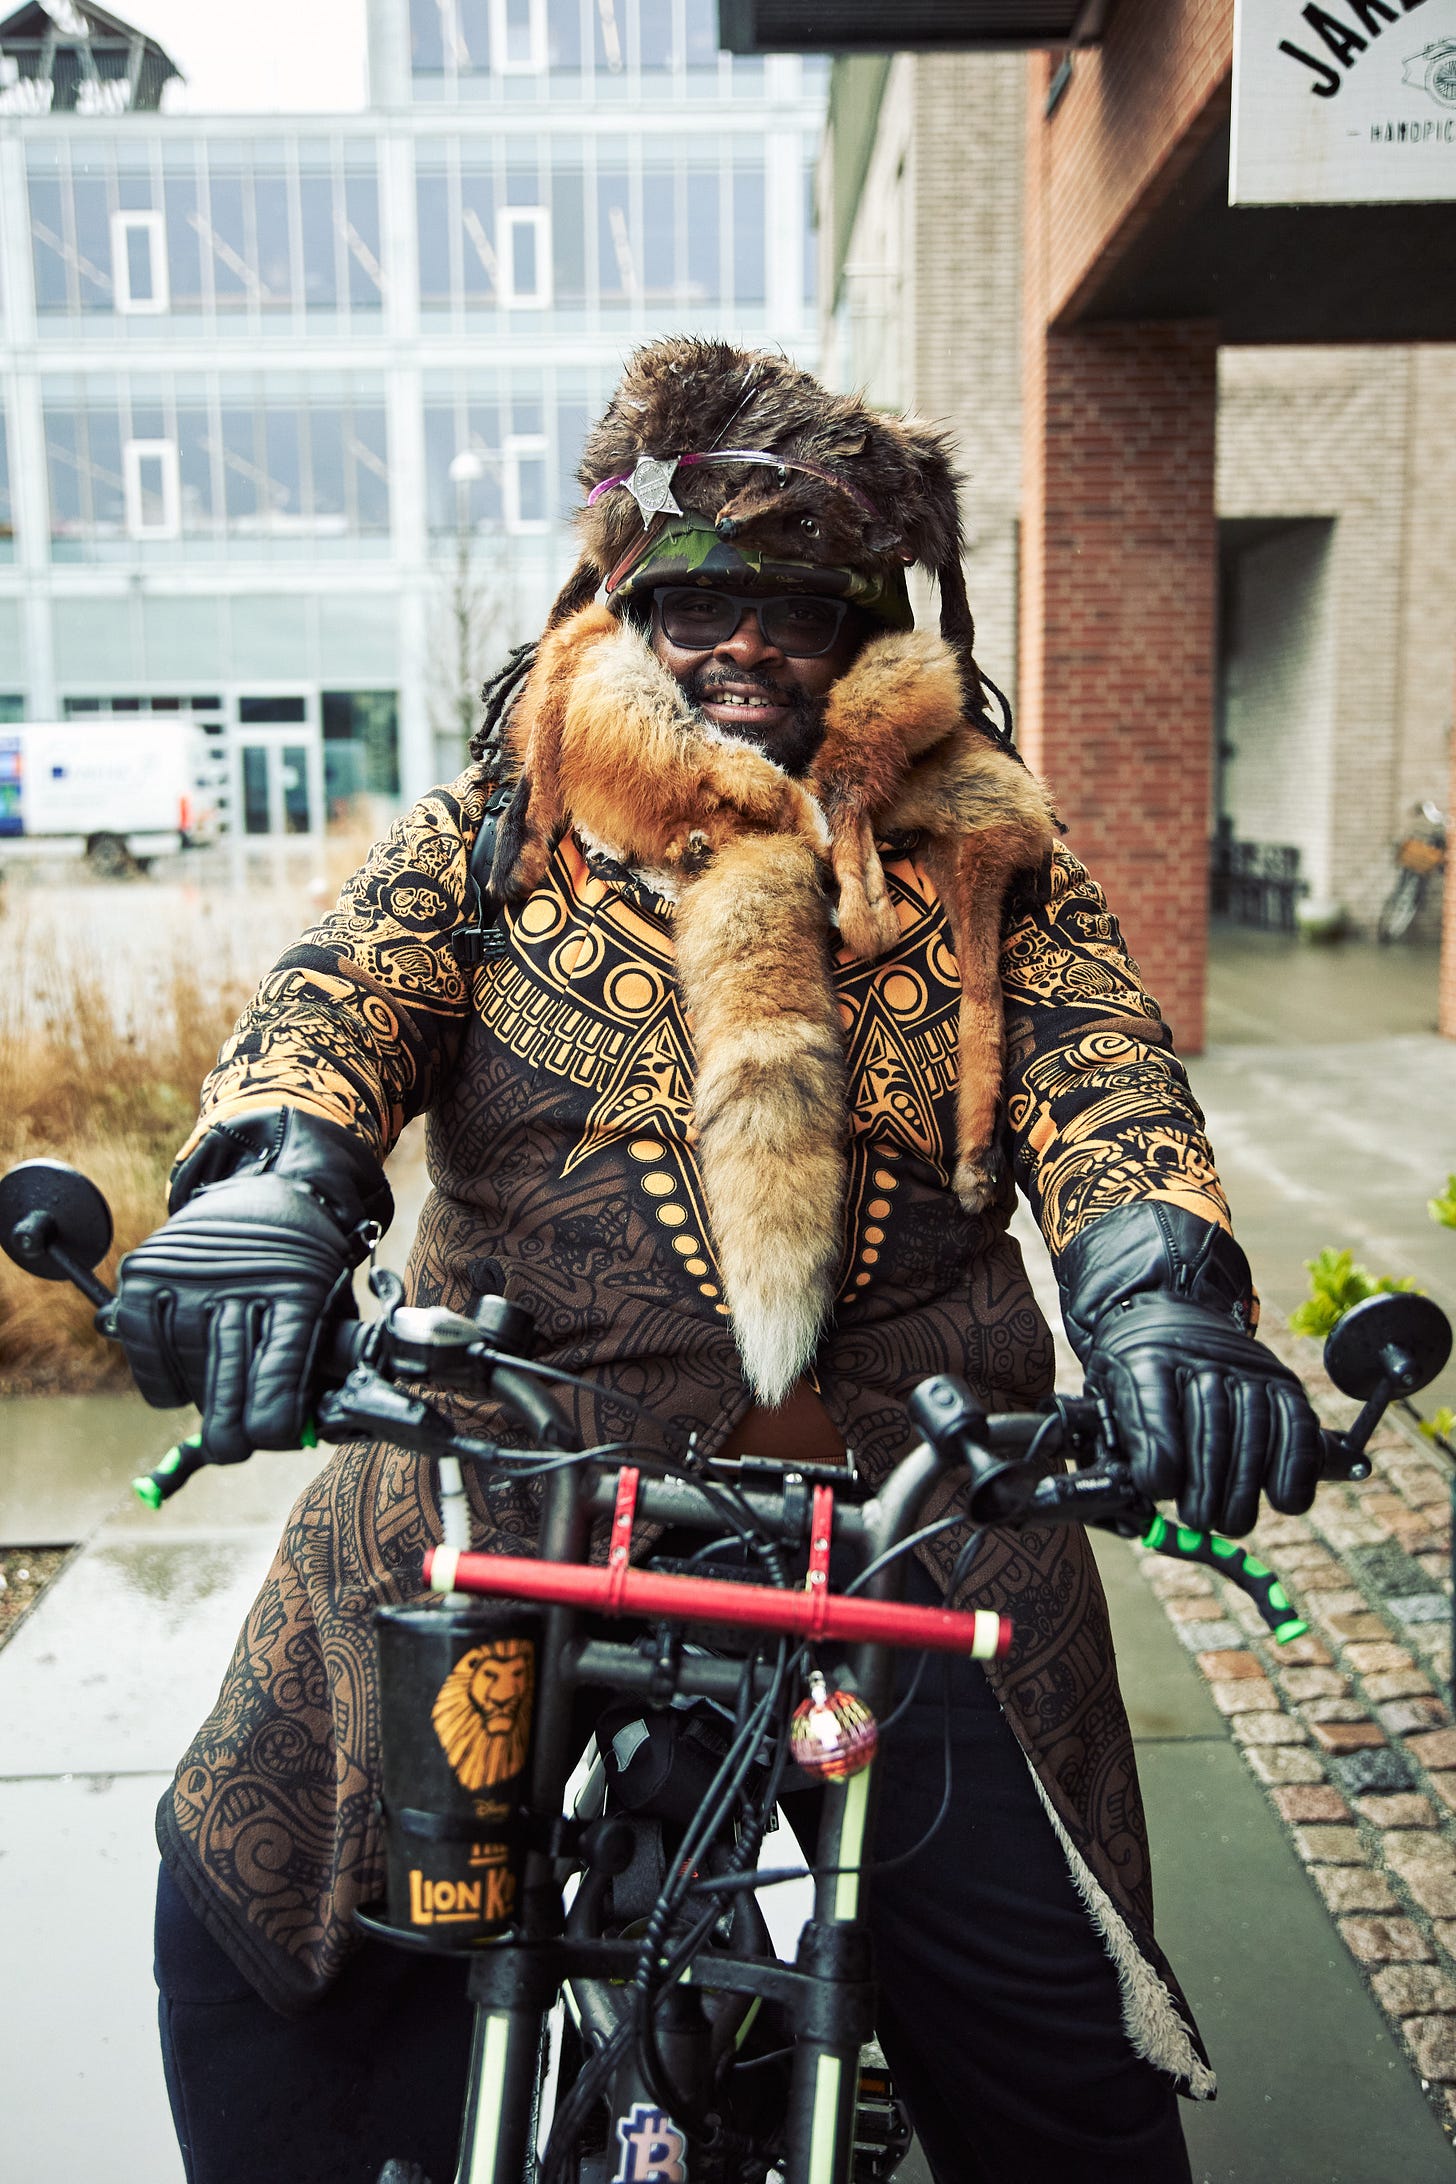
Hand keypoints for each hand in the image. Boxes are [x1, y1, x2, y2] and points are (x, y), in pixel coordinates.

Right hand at [113, 1106, 390, 1464]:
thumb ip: (324, 1368)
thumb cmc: (308, 1260)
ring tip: (222, 1385)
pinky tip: (187, 1373)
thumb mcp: (334, 1302)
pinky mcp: (146, 1274)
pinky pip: (149, 1364)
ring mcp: (187, 1277)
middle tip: (236, 1442)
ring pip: (188, 1384)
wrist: (268, 1184)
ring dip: (204, 1399)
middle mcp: (240, 1283)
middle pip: (228, 1398)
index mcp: (299, 1293)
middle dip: (235, 1436)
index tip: (273, 1436)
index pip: (277, 1393)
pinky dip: (166, 1383)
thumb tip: (307, 1437)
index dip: (275, 1433)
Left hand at [1054, 1201, 1321, 1536]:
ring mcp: (1246, 1367)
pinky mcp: (1280, 1380)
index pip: (1156, 1410)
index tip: (1160, 1491)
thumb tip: (1135, 1494)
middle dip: (1207, 1485)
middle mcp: (1201, 1356)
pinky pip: (1297, 1425)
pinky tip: (1282, 1500)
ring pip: (1254, 1430)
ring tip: (1230, 1521)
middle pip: (1211, 1426)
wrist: (1164, 1314)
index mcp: (1145, 1358)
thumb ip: (1120, 1439)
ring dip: (1245, 1487)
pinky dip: (1294, 1467)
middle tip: (1199, 1518)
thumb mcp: (1108, 1394)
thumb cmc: (1133, 1371)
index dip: (1160, 1460)